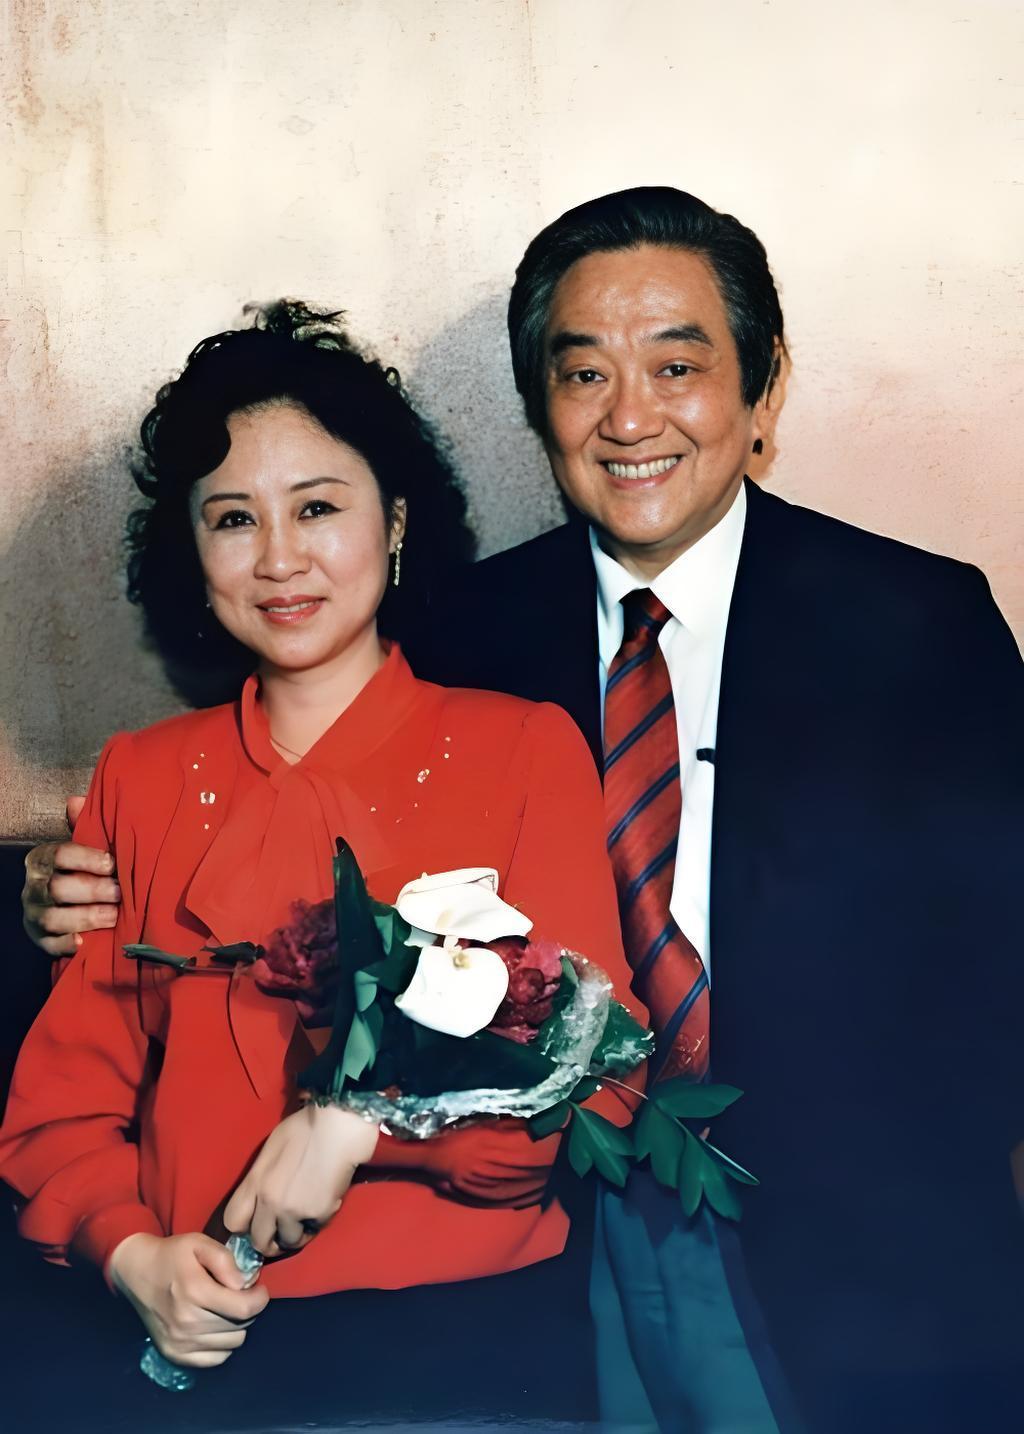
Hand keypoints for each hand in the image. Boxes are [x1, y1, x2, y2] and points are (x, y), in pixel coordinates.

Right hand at [21, 798, 120, 956]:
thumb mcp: (82, 847)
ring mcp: (34, 914)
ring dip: (87, 917)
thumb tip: (77, 800)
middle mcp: (34, 886)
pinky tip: (86, 942)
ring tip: (114, 916)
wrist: (65, 903)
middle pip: (59, 888)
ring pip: (54, 917)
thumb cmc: (80, 869)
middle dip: (93, 891)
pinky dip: (67, 944)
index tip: (112, 864)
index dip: (86, 858)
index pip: (59, 854)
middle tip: (120, 893)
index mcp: (42, 858)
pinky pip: (49, 945)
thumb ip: (83, 825)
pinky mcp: (39, 939)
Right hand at [108, 1231, 268, 1368]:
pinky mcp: (175, 1355)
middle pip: (240, 1326)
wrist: (136, 1273)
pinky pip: (216, 1359)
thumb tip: (243, 1284)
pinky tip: (215, 1327)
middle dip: (248, 1309)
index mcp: (194, 1292)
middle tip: (239, 1295)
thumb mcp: (199, 1243)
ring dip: (236, 1327)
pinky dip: (222, 1345)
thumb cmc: (172, 1255)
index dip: (260, 1298)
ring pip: (232, 1343)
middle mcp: (187, 1323)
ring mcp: (179, 1343)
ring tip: (226, 1309)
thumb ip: (224, 1260)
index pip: (244, 1309)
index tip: (258, 1289)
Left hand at [224, 1104, 378, 1256]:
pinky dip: (316, 1222)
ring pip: (289, 1241)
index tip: (254, 1225)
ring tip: (305, 1218)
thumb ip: (259, 1178)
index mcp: (255, 1182)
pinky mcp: (318, 1215)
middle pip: (259, 1241)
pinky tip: (322, 1204)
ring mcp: (294, 1211)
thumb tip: (257, 1199)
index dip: (243, 1227)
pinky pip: (313, 1230)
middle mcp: (269, 1202)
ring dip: (295, 1234)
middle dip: (269, 1241)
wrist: (339, 1127)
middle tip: (280, 1234)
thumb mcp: (270, 1149)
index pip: (233, 1221)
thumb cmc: (304, 1129)